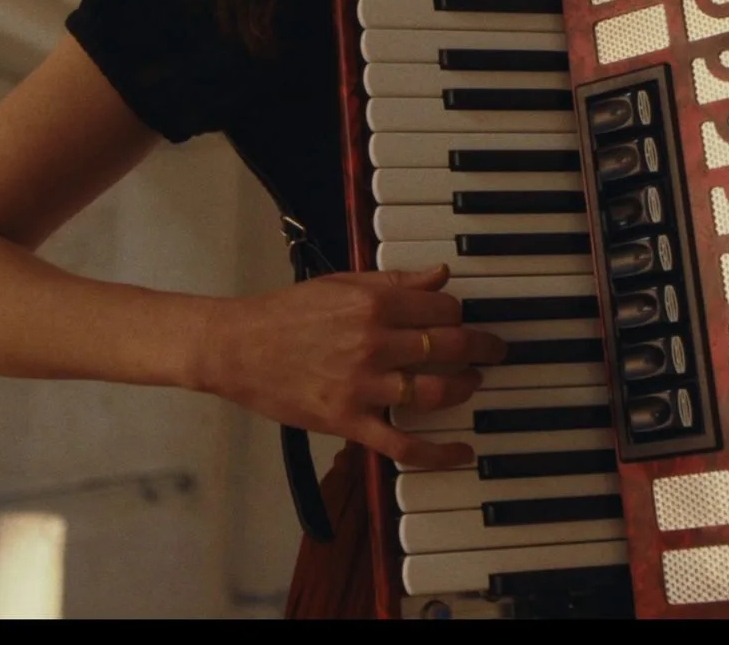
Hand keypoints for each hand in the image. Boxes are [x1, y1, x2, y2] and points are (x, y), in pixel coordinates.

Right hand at [194, 263, 507, 469]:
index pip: (442, 307)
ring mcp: (362, 385)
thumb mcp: (340, 283)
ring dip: (465, 388)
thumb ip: (394, 281)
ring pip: (435, 391)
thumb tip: (440, 275)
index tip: (462, 320)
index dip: (459, 314)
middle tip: (493, 351)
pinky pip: (403, 444)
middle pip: (449, 347)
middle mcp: (372, 342)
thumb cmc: (284, 313)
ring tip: (473, 383)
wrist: (235, 347)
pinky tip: (462, 451)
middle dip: (481, 348)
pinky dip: (438, 452)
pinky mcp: (348, 421)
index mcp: (372, 303)